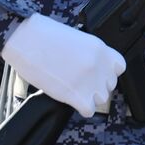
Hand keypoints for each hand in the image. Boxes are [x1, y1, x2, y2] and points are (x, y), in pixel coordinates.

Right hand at [1, 13, 124, 117]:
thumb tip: (91, 66)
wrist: (25, 39)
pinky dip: (82, 108)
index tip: (99, 74)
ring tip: (75, 91)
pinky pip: (89, 110)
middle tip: (81, 83)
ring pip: (102, 98)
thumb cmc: (44, 35)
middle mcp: (98, 65)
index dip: (108, 72)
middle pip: (109, 84)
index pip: (119, 67)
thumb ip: (89, 53)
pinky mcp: (74, 94)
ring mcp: (88, 80)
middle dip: (96, 85)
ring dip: (90, 97)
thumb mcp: (77, 38)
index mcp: (100, 48)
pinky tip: (73, 101)